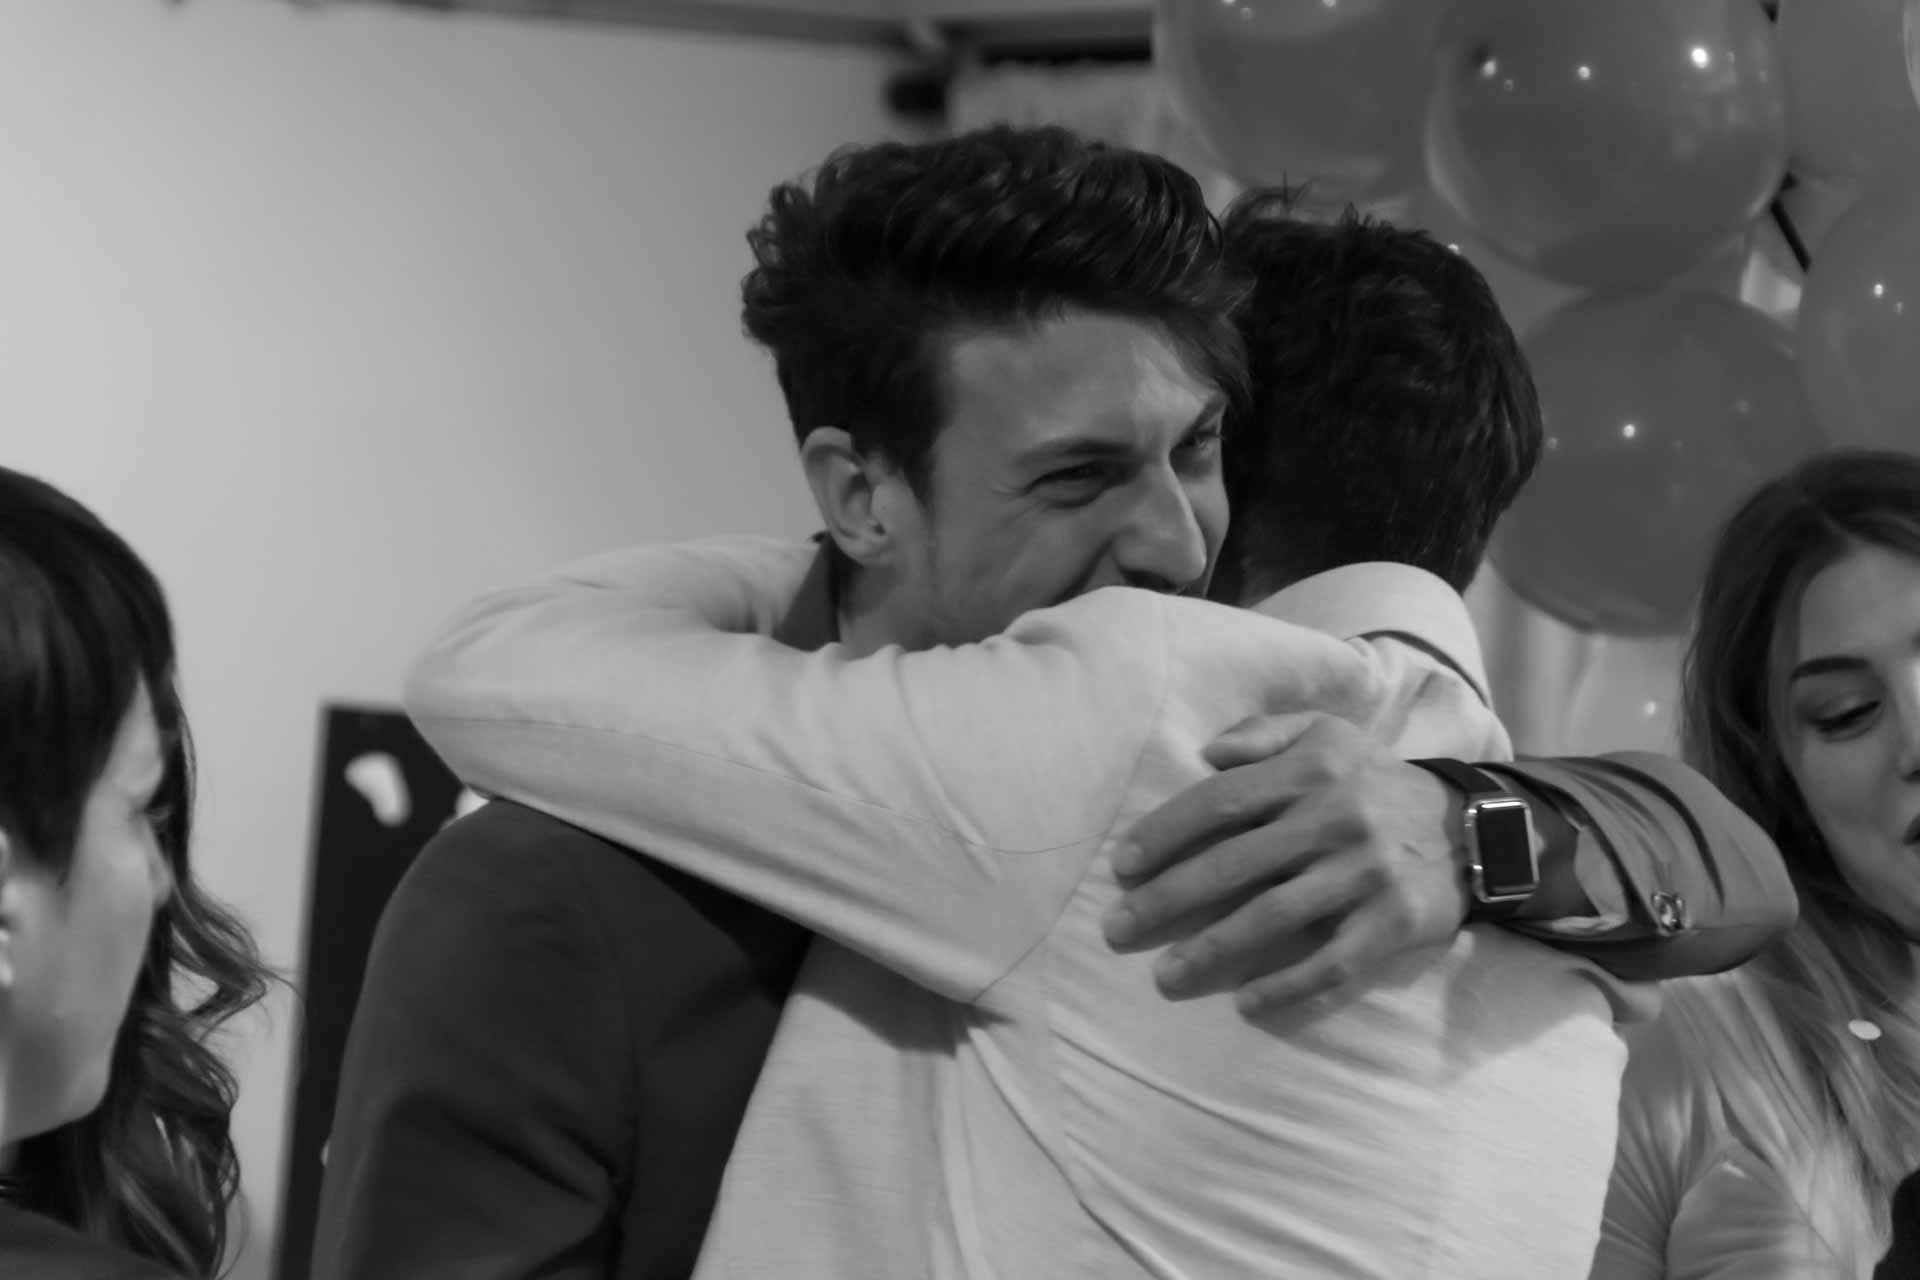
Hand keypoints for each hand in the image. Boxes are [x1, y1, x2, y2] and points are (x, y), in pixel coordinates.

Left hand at [1099, 712, 1469, 1013]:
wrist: (1476, 826)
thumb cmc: (1376, 782)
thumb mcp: (1327, 735)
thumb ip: (1262, 735)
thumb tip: (1204, 752)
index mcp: (1310, 771)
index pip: (1220, 801)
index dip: (1165, 833)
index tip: (1122, 866)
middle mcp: (1334, 819)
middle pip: (1234, 864)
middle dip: (1168, 900)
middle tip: (1117, 929)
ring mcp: (1364, 874)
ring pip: (1273, 917)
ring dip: (1212, 951)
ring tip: (1165, 976)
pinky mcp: (1394, 923)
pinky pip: (1332, 963)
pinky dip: (1287, 986)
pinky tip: (1246, 1003)